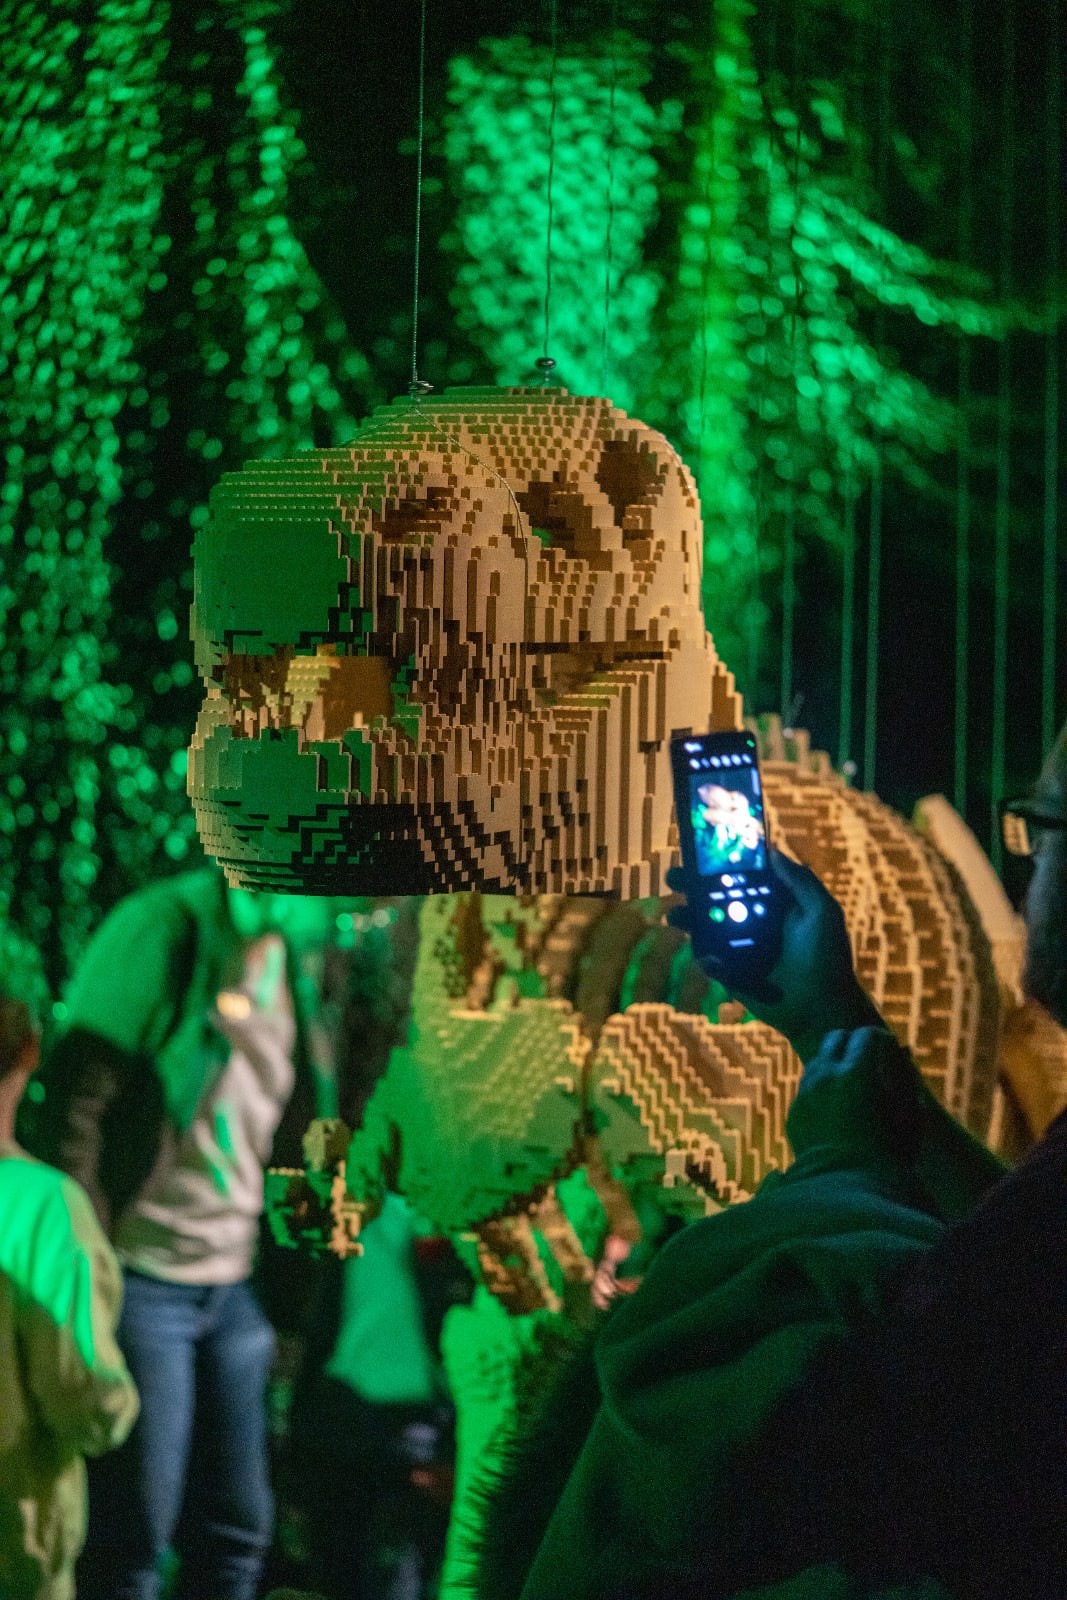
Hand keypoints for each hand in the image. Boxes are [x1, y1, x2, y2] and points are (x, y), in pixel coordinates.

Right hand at [667, 849, 883, 1060]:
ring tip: (675, 916)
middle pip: (715, 898)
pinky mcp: (731, 972)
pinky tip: (710, 959)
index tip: (700, 852)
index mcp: (772, 902)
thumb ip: (799, 880)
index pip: (741, 877)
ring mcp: (739, 947)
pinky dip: (705, 957)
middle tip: (673, 877)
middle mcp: (752, 920)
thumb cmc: (827, 957)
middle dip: (691, 886)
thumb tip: (771, 851)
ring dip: (686, 918)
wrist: (821, 1009)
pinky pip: (710, 960)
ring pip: (705, 927)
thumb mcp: (822, 912)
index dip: (720, 864)